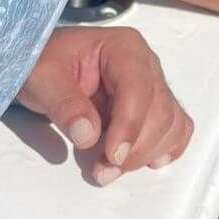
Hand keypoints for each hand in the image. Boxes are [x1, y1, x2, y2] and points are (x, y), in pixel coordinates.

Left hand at [17, 27, 192, 185]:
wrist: (46, 65)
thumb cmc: (44, 63)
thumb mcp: (42, 77)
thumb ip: (64, 103)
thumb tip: (88, 135)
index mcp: (124, 47)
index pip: (139, 89)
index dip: (130, 126)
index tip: (111, 156)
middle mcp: (148, 64)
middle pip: (161, 110)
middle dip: (136, 148)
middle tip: (103, 171)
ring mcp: (155, 85)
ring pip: (171, 123)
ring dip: (147, 154)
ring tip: (110, 169)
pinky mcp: (155, 105)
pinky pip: (177, 128)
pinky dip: (165, 147)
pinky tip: (144, 161)